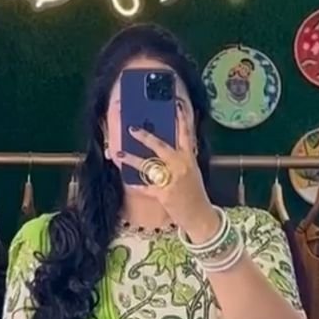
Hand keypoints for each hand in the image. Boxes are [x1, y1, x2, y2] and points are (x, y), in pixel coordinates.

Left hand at [119, 110, 220, 242]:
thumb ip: (180, 158)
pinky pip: (145, 187)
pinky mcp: (164, 194)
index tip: (175, 103)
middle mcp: (181, 166)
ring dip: (131, 159)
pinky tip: (126, 181)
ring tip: (118, 154)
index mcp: (189, 158)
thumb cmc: (194, 193)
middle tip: (132, 129)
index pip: (186, 134)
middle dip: (145, 137)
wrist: (200, 215)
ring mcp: (172, 180)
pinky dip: (135, 184)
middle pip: (160, 147)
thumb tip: (162, 148)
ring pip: (148, 166)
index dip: (181, 118)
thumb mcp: (192, 171)